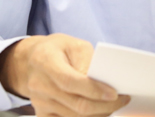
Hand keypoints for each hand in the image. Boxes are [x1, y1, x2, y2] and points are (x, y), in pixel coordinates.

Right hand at [0, 33, 129, 116]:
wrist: (32, 60)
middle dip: (104, 105)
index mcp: (45, 61)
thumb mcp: (74, 44)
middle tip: (122, 100)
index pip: (70, 81)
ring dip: (99, 113)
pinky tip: (99, 112)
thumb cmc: (58, 50)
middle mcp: (39, 84)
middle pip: (76, 104)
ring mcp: (39, 102)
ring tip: (113, 105)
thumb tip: (103, 82)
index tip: (115, 93)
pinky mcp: (42, 114)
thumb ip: (88, 61)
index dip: (94, 90)